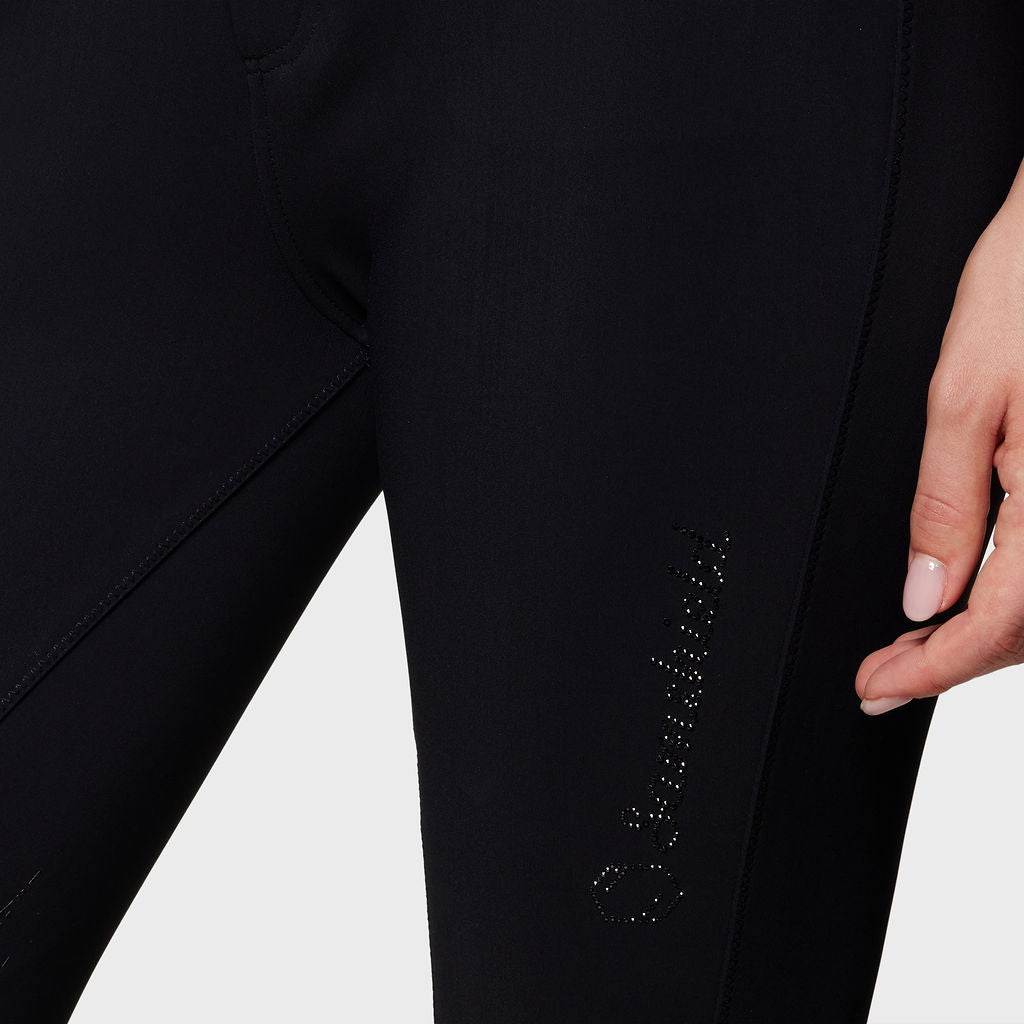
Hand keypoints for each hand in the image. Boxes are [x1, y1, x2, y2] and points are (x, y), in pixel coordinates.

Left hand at [854, 164, 1023, 715]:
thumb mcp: (964, 397)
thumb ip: (945, 506)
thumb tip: (924, 595)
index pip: (995, 625)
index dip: (931, 670)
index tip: (873, 688)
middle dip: (950, 662)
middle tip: (880, 675)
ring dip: (979, 636)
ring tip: (910, 647)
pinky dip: (1010, 595)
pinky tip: (968, 591)